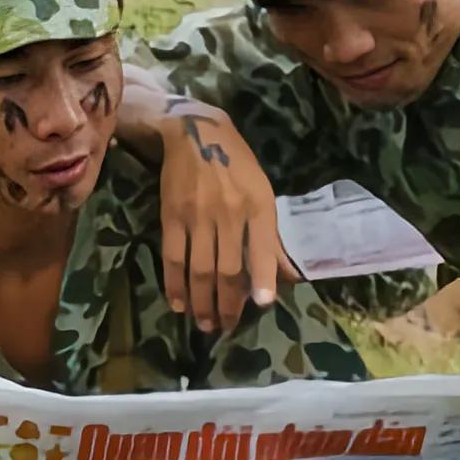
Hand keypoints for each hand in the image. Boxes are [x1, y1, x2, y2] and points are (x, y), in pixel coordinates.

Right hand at [158, 99, 299, 332]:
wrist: (195, 132)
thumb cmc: (236, 165)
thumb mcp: (263, 193)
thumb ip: (272, 237)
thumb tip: (288, 277)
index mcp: (258, 205)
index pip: (261, 248)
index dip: (261, 278)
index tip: (262, 305)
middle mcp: (229, 211)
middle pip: (227, 268)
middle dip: (227, 303)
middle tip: (226, 328)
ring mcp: (198, 214)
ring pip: (200, 268)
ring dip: (202, 301)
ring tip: (204, 324)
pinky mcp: (171, 215)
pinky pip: (173, 256)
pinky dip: (175, 283)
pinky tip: (179, 303)